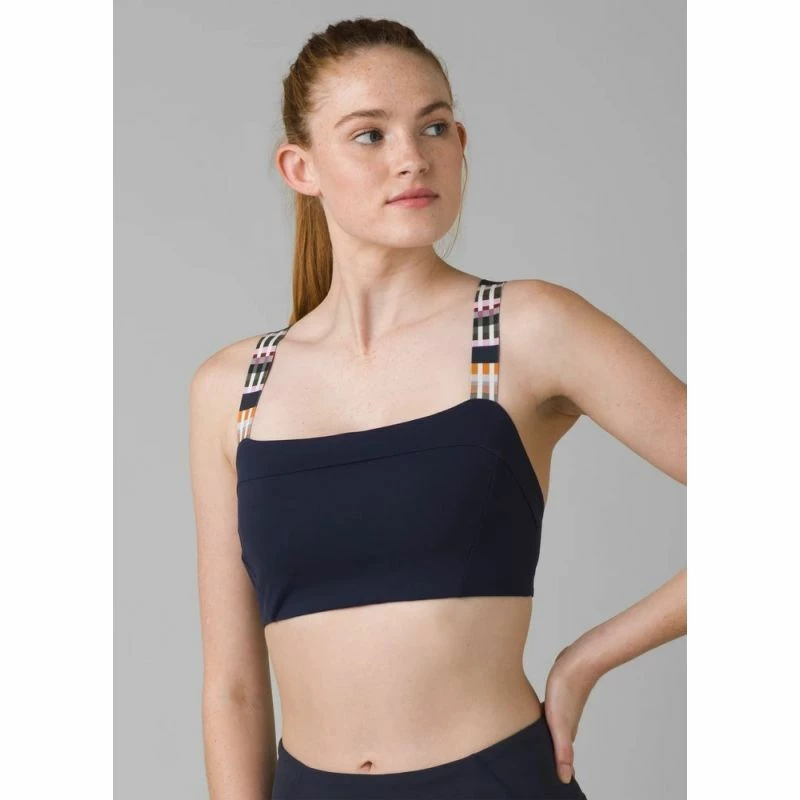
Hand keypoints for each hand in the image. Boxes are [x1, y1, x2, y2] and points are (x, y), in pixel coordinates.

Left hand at [543, 644, 597, 783]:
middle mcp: (566, 722)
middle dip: (545, 754)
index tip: (540, 779)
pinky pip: (548, 712)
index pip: (557, 757)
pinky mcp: (559, 693)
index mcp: (566, 732)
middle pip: (554, 744)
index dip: (550, 768)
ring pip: (551, 728)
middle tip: (532, 766)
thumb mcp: (560, 722)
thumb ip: (563, 751)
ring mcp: (563, 707)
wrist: (580, 659)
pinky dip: (542, 720)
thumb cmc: (568, 688)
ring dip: (543, 737)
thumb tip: (565, 778)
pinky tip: (535, 717)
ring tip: (532, 747)